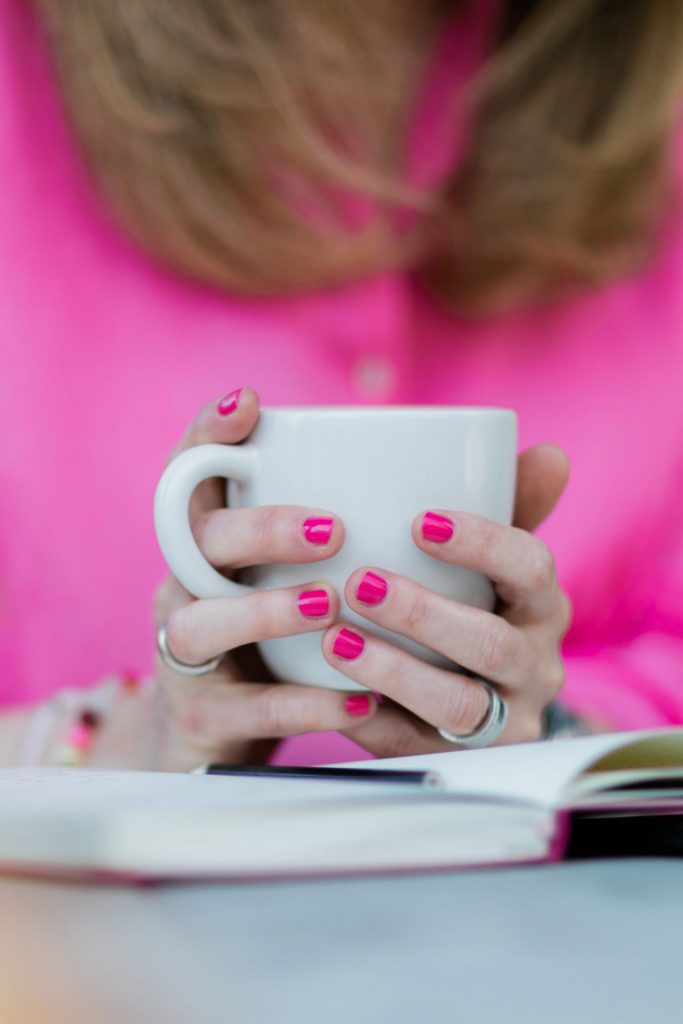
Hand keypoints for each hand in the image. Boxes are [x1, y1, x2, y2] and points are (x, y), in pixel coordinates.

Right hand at [152, 389, 377, 770]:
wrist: (227, 725)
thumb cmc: (288, 629)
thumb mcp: (309, 569)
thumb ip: (387, 521)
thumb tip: (511, 460)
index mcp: (208, 540)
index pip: (190, 474)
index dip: (209, 436)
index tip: (250, 404)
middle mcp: (184, 585)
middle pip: (196, 542)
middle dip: (260, 528)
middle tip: (333, 529)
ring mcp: (183, 652)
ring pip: (199, 624)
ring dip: (266, 611)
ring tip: (331, 604)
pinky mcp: (202, 713)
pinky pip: (246, 708)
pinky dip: (303, 704)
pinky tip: (360, 701)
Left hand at [319, 446, 571, 755]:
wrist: (486, 693)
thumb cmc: (478, 601)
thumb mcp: (495, 559)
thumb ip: (511, 504)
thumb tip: (549, 453)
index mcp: (544, 605)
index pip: (532, 569)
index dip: (481, 543)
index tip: (419, 520)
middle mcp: (536, 664)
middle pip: (492, 643)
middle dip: (423, 613)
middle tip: (360, 582)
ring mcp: (505, 719)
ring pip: (457, 703)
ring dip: (392, 670)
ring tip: (333, 640)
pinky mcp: (461, 760)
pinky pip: (416, 747)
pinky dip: (372, 720)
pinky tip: (331, 693)